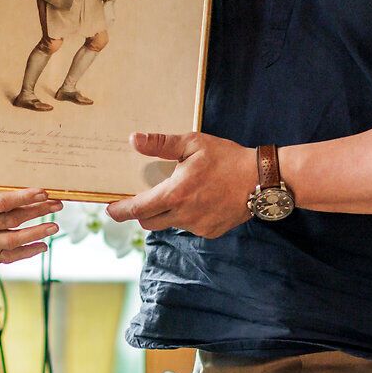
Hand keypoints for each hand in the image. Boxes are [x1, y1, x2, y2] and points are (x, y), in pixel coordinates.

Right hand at [0, 188, 60, 262]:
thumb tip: (4, 173)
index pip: (1, 203)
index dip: (23, 197)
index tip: (43, 191)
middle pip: (12, 220)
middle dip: (37, 212)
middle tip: (58, 204)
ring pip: (12, 240)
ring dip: (36, 233)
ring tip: (54, 226)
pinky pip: (5, 256)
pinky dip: (25, 253)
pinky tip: (41, 246)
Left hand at [105, 132, 256, 238]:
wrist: (262, 179)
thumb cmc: (227, 158)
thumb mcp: (193, 144)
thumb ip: (161, 144)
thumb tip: (134, 140)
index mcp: (175, 194)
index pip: (138, 209)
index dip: (120, 211)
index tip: (110, 210)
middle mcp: (183, 215)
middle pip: (149, 221)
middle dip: (141, 212)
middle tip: (143, 197)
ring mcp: (198, 227)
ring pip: (170, 224)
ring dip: (167, 212)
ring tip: (180, 193)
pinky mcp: (211, 232)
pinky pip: (190, 227)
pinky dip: (187, 216)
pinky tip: (200, 200)